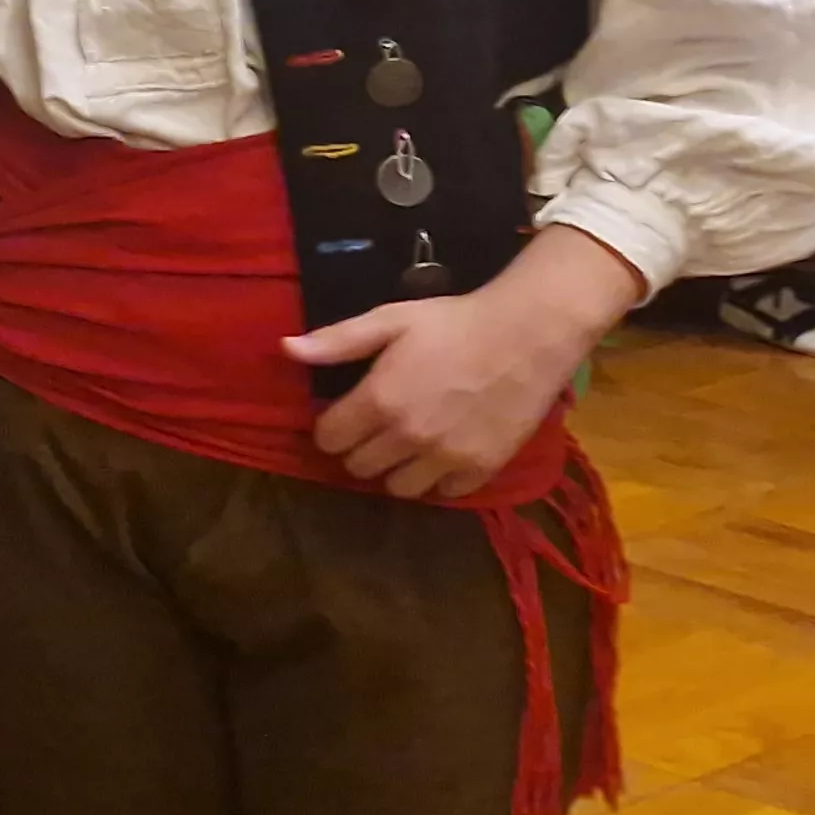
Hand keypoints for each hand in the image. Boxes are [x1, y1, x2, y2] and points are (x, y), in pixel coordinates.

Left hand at [290, 226, 644, 501]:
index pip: (328, 440)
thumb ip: (337, 340)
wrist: (528, 334)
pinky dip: (438, 478)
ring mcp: (447, 457)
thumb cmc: (453, 322)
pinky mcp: (482, 468)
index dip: (331, 428)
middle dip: (360, 448)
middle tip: (377, 427)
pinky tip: (443, 452)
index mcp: (380, 401)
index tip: (345, 415)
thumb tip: (285, 348)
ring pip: (398, 488)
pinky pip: (444, 493)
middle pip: (358, 467)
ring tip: (408, 444)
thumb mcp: (390, 320)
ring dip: (396, 469)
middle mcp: (409, 436)